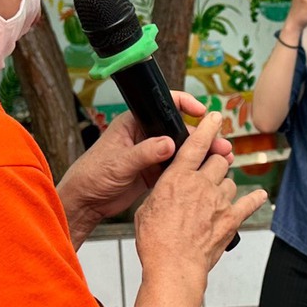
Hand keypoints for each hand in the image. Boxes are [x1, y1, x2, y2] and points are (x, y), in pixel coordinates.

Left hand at [55, 93, 233, 245]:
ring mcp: (150, 154)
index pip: (163, 105)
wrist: (85, 202)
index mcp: (133, 123)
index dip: (185, 104)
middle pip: (178, 130)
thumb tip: (169, 144)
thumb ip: (145, 153)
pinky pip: (177, 167)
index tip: (202, 111)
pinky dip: (192, 169)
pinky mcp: (153, 172)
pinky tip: (207, 173)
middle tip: (220, 144)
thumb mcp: (119, 163)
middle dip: (201, 137)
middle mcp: (144, 135)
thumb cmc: (91, 176)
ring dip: (200, 154)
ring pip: (181, 150)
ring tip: (222, 159)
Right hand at [133, 111, 265, 279]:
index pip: (196, 143)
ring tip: (216, 195)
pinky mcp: (231, 219)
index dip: (207, 127)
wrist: (173, 266)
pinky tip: (258, 196)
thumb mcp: (147, 208)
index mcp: (177, 177)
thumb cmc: (156, 241)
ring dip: (224, 184)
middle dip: (215, 161)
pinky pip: (248, 203)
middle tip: (210, 169)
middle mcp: (201, 184)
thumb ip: (161, 192)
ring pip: (229, 180)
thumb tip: (166, 190)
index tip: (215, 116)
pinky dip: (254, 199)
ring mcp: (218, 201)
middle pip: (217, 160)